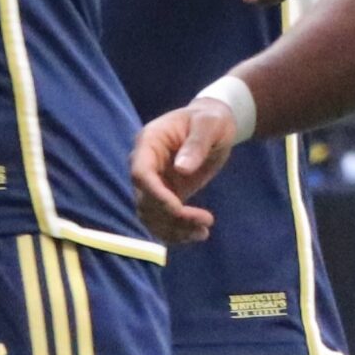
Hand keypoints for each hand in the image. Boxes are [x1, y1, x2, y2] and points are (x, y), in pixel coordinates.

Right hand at [131, 97, 240, 243]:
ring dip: (173, 229)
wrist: (213, 125)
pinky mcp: (165, 195)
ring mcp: (153, 183)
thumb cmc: (210, 119)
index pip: (140, 174)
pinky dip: (176, 232)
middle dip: (172, 217)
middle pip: (145, 200)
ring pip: (151, 216)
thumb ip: (196, 144)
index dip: (155, 195)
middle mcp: (144, 165)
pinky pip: (162, 219)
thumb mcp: (209, 124)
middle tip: (206, 222)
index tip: (179, 209)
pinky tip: (198, 234)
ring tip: (203, 233)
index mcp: (149, 143)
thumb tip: (181, 169)